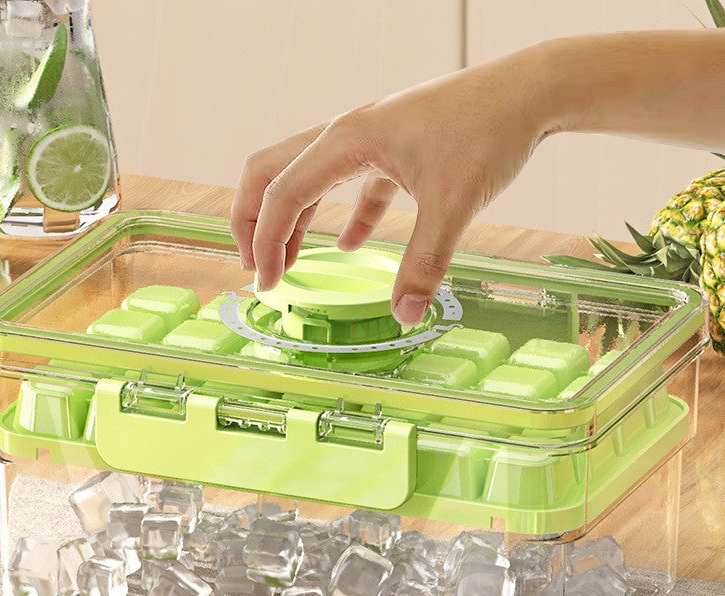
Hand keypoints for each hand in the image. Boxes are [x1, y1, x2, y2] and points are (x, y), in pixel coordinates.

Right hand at [231, 46, 551, 324]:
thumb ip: (425, 263)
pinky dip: (341, 216)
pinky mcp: (393, 149)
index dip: (265, 241)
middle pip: (272, 172)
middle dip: (252, 220)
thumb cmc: (490, 131)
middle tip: (254, 267)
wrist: (531, 91)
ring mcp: (369, 139)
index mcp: (347, 141)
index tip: (266, 284)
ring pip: (306, 177)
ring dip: (290, 219)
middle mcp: (347, 134)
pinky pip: (351, 185)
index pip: (282, 194)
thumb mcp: (454, 204)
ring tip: (287, 263)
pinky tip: (349, 246)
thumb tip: (405, 316)